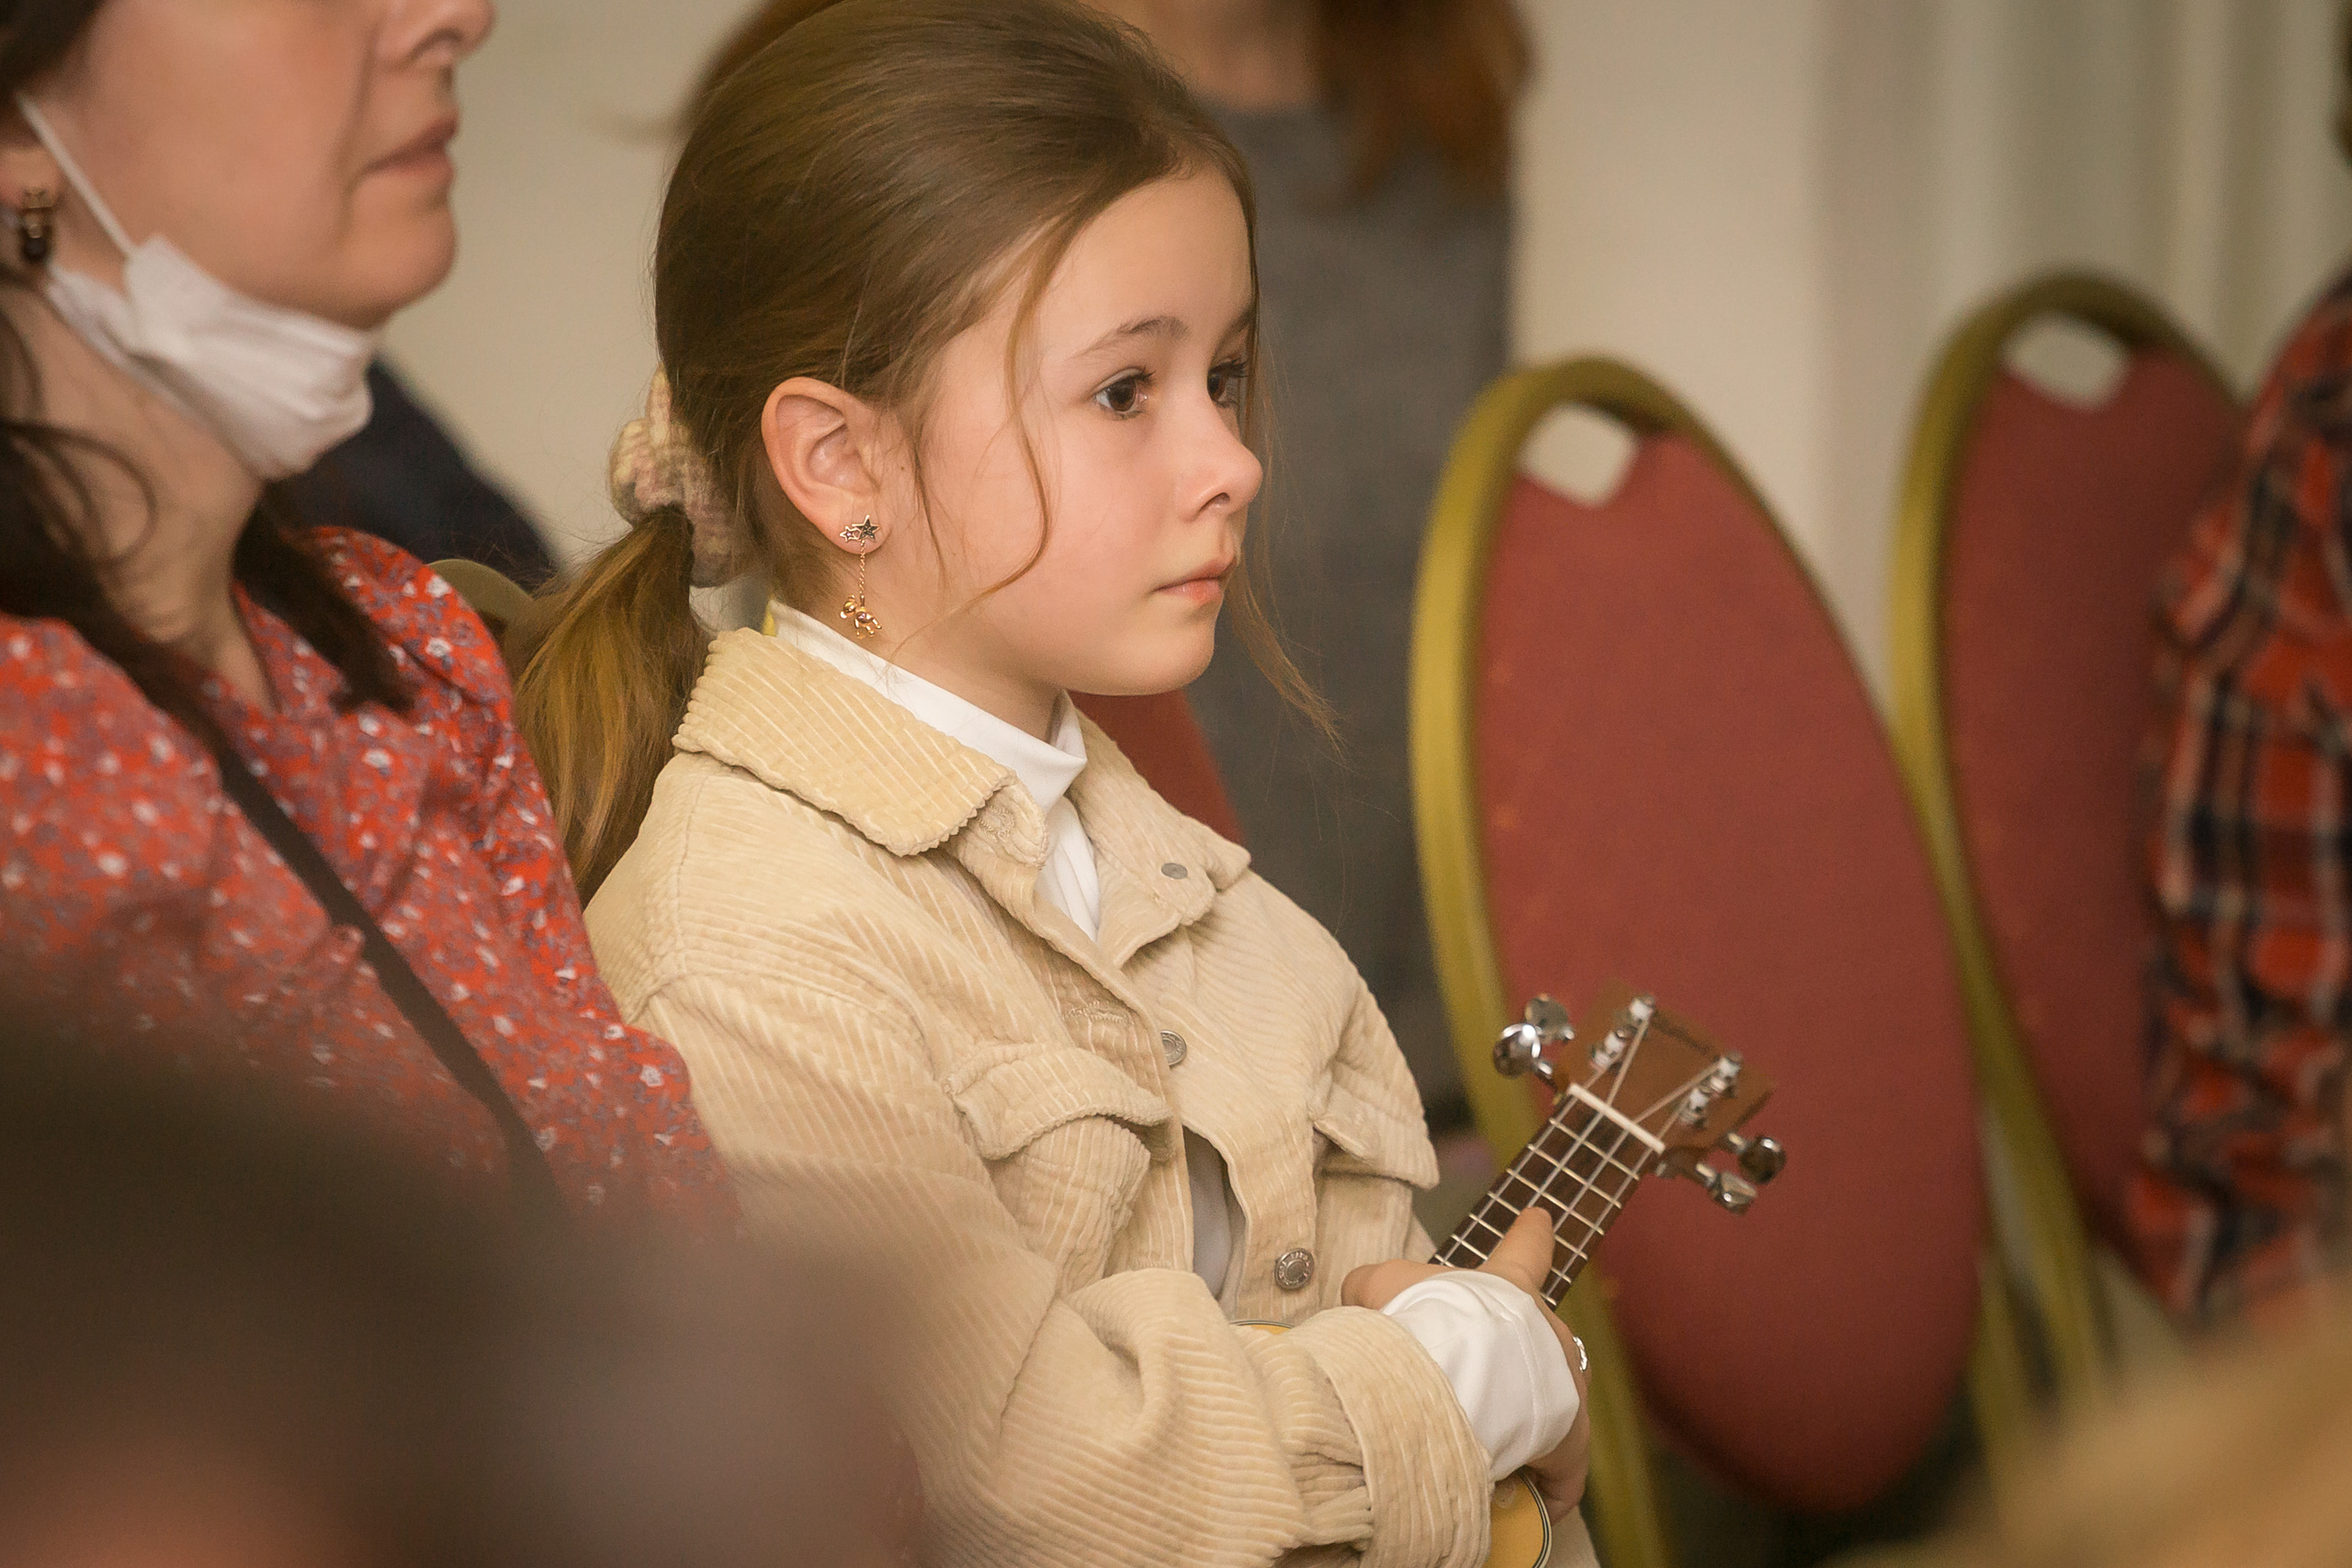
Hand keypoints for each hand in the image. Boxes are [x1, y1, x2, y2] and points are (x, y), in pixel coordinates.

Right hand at [1342, 1207, 1591, 1516]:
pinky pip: (1560, 1470)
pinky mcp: (1571, 1444)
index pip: (1523, 1249)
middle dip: (1516, 1360)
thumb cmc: (1426, 1321)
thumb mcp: (1382, 1286)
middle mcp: (1548, 1330)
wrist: (1462, 1372)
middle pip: (1540, 1340)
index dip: (1529, 1234)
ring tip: (1489, 1454)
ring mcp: (1567, 1385)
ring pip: (1552, 1405)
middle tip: (1480, 1387)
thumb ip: (1373, 1289)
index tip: (1541, 1217)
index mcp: (1510, 1287)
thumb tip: (1362, 1303)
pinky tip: (1524, 1506)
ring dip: (1526, 1425)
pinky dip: (1543, 1487)